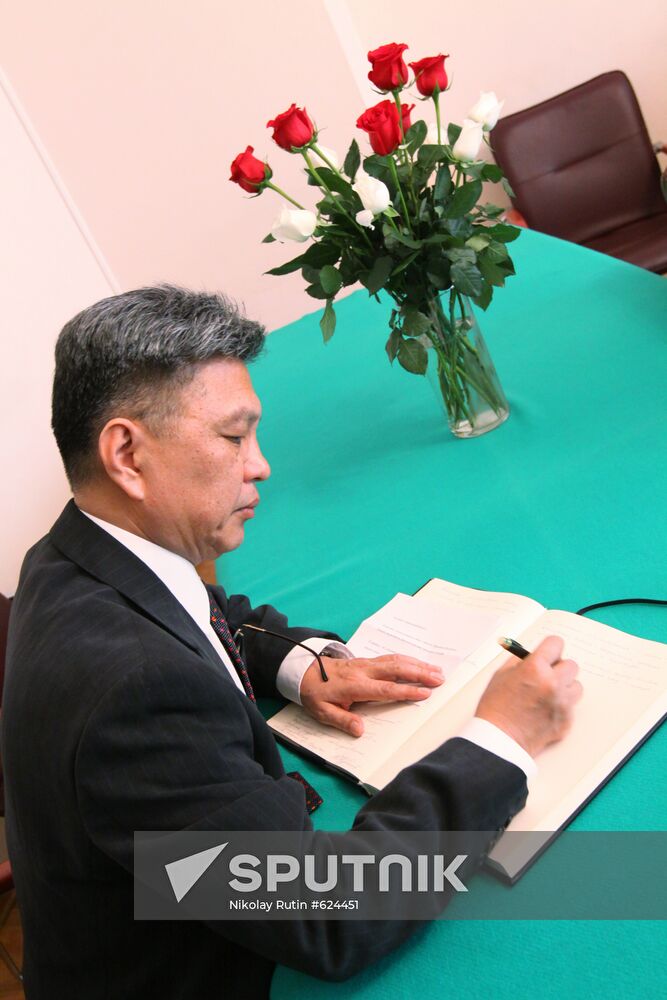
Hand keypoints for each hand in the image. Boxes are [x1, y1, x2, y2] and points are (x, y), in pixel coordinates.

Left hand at [300, 655, 443, 736]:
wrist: (303, 671)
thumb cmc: (315, 693)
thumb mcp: (323, 712)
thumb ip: (342, 720)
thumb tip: (360, 730)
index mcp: (355, 686)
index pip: (386, 688)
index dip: (406, 690)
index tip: (425, 693)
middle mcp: (363, 671)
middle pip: (396, 669)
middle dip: (420, 673)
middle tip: (440, 679)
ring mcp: (366, 663)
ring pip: (395, 660)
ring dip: (418, 664)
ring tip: (437, 670)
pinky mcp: (367, 660)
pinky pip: (390, 658)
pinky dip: (408, 660)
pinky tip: (419, 663)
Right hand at [475, 635, 582, 757]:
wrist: (498, 739)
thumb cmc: (495, 708)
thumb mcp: (501, 675)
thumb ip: (520, 661)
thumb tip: (532, 654)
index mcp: (535, 668)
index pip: (556, 644)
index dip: (550, 648)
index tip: (548, 653)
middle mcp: (552, 684)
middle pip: (571, 665)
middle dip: (559, 668)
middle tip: (547, 675)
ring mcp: (562, 704)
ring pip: (576, 686)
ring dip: (564, 687)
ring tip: (547, 695)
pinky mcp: (566, 721)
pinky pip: (571, 706)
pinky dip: (561, 707)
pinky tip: (544, 711)